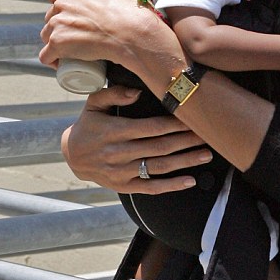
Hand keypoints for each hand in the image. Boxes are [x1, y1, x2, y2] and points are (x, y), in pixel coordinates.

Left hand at [39, 0, 153, 68]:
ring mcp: (58, 24)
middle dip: (59, 24)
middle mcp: (62, 4)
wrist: (132, 32)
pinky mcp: (58, 43)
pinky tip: (58, 62)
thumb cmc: (132, 9)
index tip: (69, 12)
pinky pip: (46, 55)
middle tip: (75, 33)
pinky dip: (51, 59)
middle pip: (50, 15)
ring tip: (69, 50)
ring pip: (47, 34)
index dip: (59, 3)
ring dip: (54, 42)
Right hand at [62, 85, 212, 194]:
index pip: (150, 127)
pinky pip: (151, 188)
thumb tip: (137, 91)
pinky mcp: (124, 186)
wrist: (71, 156)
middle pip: (160, 147)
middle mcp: (118, 153)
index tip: (192, 118)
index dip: (174, 124)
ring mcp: (122, 172)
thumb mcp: (93, 103)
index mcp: (114, 131)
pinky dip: (172, 186)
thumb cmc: (88, 124)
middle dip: (186, 140)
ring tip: (206, 154)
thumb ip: (113, 93)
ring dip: (185, 161)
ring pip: (159, 167)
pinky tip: (190, 181)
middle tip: (208, 134)